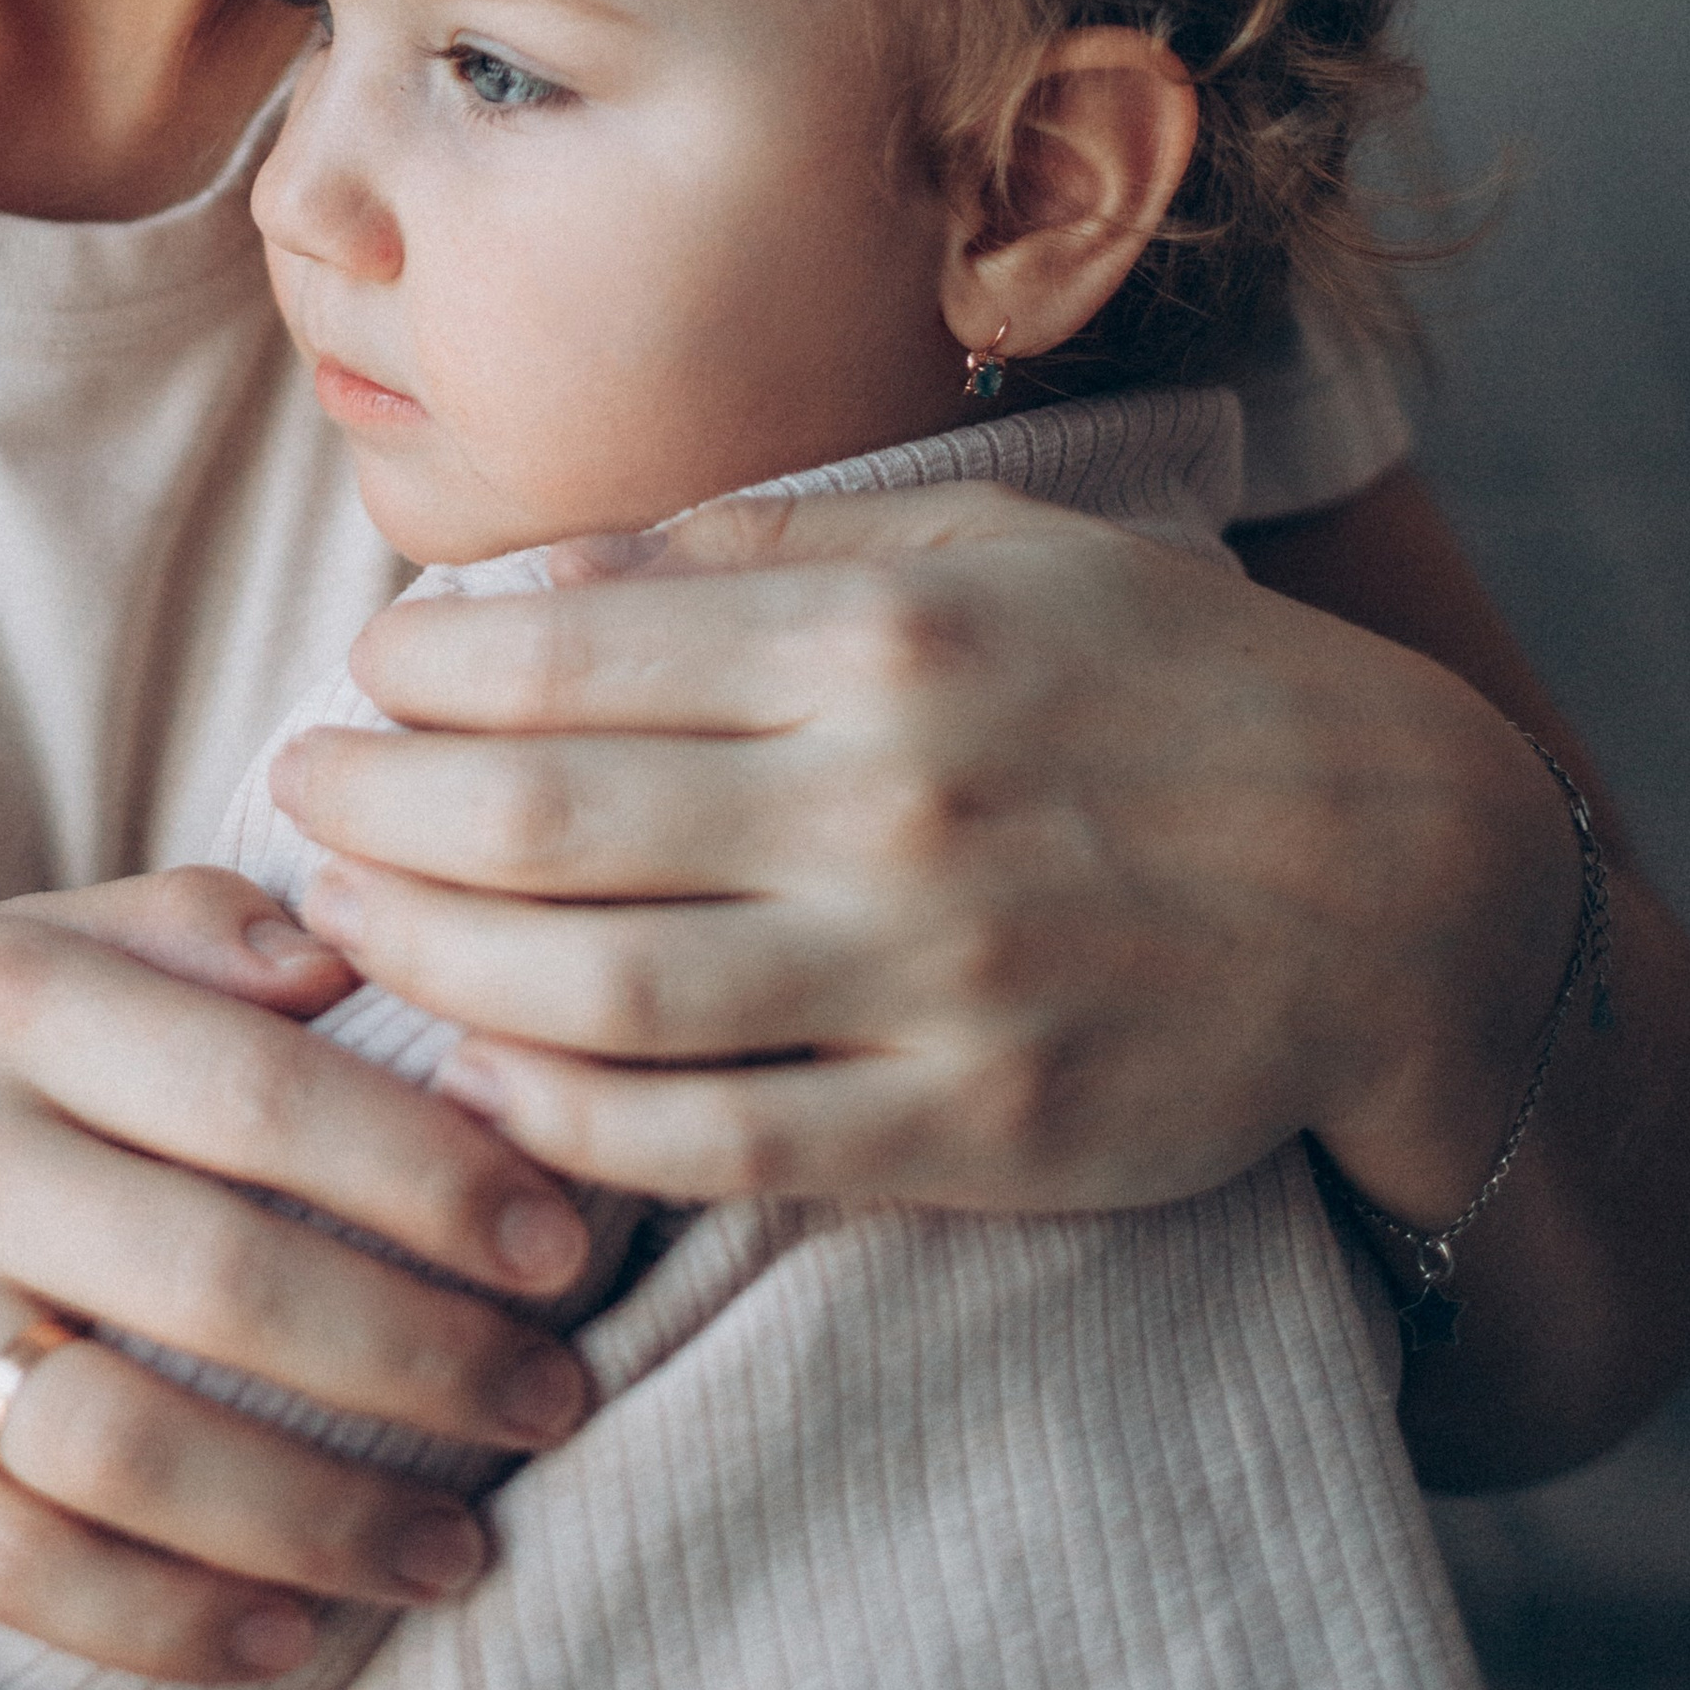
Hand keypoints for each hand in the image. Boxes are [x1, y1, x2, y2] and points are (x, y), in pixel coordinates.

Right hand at [0, 869, 590, 1682]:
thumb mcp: (23, 948)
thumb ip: (195, 929)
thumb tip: (368, 944)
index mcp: (9, 998)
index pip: (262, 1089)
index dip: (432, 1173)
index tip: (563, 1241)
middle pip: (224, 1277)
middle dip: (425, 1357)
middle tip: (557, 1400)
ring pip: (135, 1446)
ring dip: (325, 1517)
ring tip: (459, 1549)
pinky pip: (31, 1570)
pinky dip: (178, 1617)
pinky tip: (294, 1629)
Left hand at [273, 483, 1577, 1226]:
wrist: (1395, 877)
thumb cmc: (1160, 679)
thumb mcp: (976, 546)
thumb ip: (743, 554)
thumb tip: (524, 581)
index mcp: (880, 632)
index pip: (563, 652)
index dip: (418, 671)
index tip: (363, 674)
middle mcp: (887, 801)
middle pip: (538, 825)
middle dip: (372, 811)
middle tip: (294, 798)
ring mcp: (923, 980)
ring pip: (590, 997)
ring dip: (428, 962)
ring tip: (347, 920)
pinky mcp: (960, 1131)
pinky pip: (705, 1143)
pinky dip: (560, 1120)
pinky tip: (478, 1075)